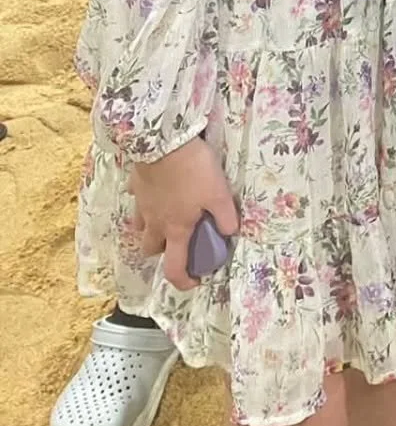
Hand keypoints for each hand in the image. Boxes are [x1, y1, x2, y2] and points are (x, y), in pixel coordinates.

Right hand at [129, 136, 238, 290]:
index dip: (183, 282)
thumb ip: (225, 216)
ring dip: (152, 229)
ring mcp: (142, 206)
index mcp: (176, 229)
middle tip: (180, 241)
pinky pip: (138, 201)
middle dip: (164, 252)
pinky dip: (146, 202)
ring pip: (141, 228)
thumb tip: (230, 234)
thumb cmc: (194, 171)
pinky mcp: (136, 186)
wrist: (163, 143)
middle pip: (151, 250)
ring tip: (167, 217)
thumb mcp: (219, 193)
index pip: (174, 268)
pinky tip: (157, 191)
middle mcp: (155, 223)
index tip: (194, 282)